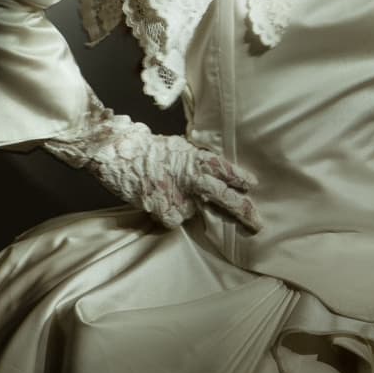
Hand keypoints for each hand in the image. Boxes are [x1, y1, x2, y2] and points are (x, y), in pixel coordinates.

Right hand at [48, 104, 259, 231]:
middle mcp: (190, 174)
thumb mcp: (176, 148)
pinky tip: (153, 200)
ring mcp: (178, 193)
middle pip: (222, 195)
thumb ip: (193, 161)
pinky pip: (173, 220)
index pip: (222, 167)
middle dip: (242, 210)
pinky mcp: (163, 207)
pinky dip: (165, 214)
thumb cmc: (144, 149)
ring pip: (192, 212)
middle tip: (257, 224)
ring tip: (163, 192)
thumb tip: (207, 176)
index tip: (252, 185)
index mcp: (194, 156)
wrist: (116, 151)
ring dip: (183, 207)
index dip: (237, 177)